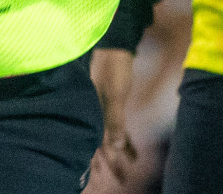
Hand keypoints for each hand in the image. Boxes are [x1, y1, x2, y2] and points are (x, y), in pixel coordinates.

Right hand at [90, 47, 137, 183]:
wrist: (116, 44)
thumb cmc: (114, 67)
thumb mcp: (116, 94)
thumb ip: (115, 119)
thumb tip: (117, 147)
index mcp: (93, 111)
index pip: (96, 142)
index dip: (101, 160)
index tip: (108, 175)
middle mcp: (96, 111)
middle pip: (102, 141)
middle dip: (111, 160)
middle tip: (119, 178)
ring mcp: (103, 107)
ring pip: (110, 134)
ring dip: (119, 150)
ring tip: (129, 166)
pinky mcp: (113, 102)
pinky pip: (117, 124)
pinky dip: (124, 136)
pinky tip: (130, 146)